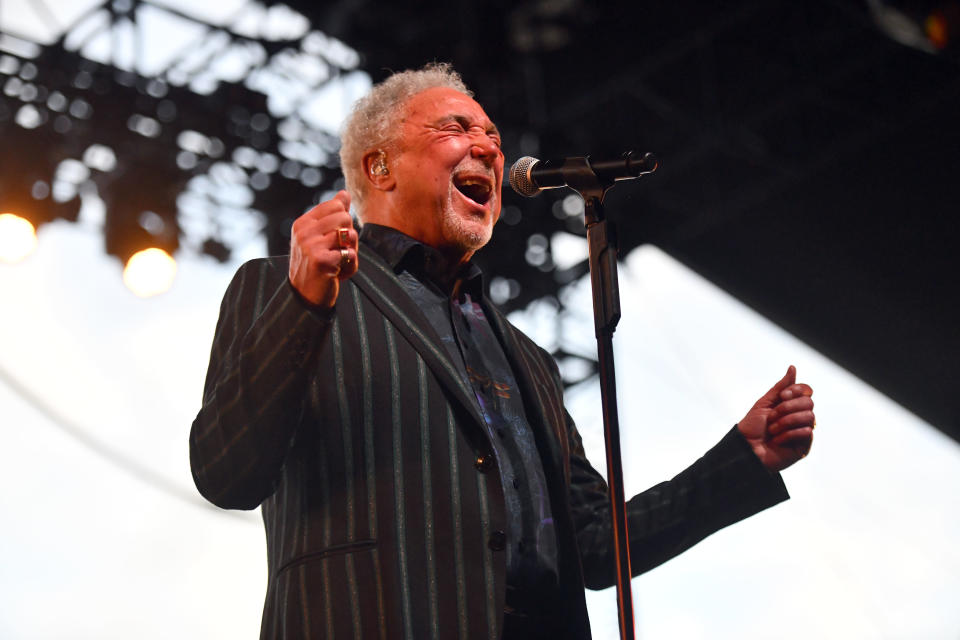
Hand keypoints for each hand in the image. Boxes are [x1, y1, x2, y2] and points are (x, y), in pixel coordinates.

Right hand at [288, 191, 358, 307]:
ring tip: (339, 263)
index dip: (344, 222)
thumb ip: (333, 215)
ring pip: (349, 234)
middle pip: (345, 217)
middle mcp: (304, 231)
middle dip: (349, 236)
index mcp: (303, 223)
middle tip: (338, 252)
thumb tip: (344, 193)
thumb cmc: (317, 265)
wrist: (305, 296)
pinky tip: (339, 273)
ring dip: (351, 252)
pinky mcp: (320, 260)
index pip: (336, 205)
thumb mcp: (321, 237)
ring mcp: (310, 245)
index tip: (334, 238)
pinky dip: (351, 265)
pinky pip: (350, 253)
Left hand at [737, 365, 814, 471]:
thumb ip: (780, 387)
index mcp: (791, 405)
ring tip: (772, 429)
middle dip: (788, 407)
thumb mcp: (764, 403)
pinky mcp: (804, 446)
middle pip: (809, 402)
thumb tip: (793, 367)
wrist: (746, 449)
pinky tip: (777, 440)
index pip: (806, 391)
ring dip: (787, 421)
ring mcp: (803, 431)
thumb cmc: (752, 427)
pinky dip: (788, 434)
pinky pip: (807, 432)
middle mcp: (800, 417)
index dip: (797, 390)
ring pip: (810, 416)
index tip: (781, 396)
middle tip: (772, 416)